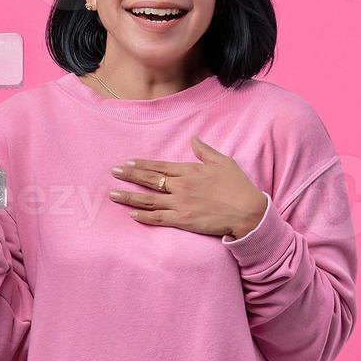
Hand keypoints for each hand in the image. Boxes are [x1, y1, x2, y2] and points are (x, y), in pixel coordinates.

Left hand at [108, 136, 267, 238]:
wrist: (247, 211)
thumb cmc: (238, 186)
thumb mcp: (223, 162)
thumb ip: (205, 151)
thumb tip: (194, 139)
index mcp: (189, 171)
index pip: (160, 166)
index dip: (143, 165)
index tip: (128, 162)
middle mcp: (181, 186)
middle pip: (150, 180)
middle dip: (130, 176)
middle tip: (113, 172)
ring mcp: (180, 204)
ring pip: (148, 200)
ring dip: (129, 197)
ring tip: (113, 195)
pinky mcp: (183, 220)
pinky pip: (158, 218)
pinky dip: (144, 216)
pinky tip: (132, 214)